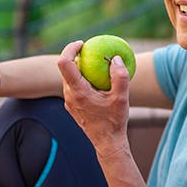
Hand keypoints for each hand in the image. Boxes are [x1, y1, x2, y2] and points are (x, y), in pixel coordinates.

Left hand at [57, 41, 130, 157]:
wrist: (107, 143)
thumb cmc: (114, 121)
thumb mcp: (122, 98)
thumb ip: (120, 76)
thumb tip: (115, 58)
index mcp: (78, 91)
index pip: (65, 63)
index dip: (70, 48)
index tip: (83, 43)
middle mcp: (69, 96)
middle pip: (65, 69)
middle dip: (75, 56)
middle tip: (91, 51)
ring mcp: (69, 102)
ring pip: (68, 79)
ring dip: (79, 69)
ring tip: (95, 65)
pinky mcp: (72, 107)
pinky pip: (73, 88)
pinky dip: (82, 80)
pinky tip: (96, 81)